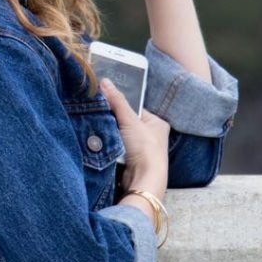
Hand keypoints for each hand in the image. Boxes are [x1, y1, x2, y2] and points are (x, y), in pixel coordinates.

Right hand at [98, 77, 169, 197]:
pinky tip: (106, 147)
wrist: (144, 179)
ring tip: (104, 133)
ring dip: (112, 136)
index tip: (106, 104)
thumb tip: (104, 82)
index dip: (120, 106)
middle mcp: (153, 136)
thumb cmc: (145, 148)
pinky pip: (117, 150)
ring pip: (121, 137)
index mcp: (158, 123)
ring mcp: (143, 151)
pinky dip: (111, 148)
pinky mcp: (133, 162)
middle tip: (102, 118)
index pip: (135, 108)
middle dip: (114, 122)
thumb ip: (117, 101)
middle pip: (127, 123)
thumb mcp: (130, 120)